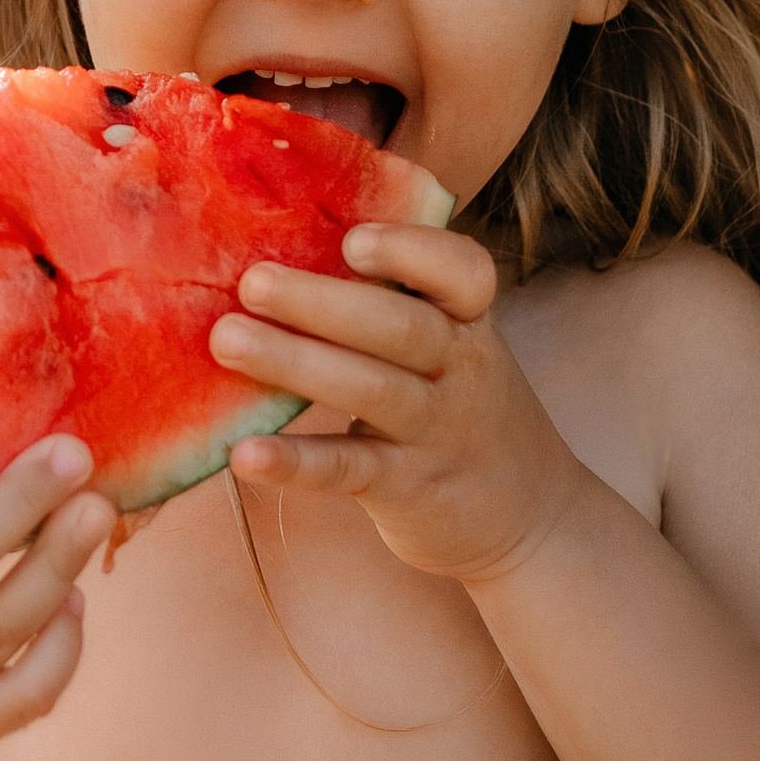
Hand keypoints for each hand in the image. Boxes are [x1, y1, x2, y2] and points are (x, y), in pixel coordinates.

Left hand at [211, 222, 585, 581]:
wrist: (532, 520)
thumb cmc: (459, 404)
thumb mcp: (452, 346)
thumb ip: (392, 299)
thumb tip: (282, 239)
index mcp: (467, 320)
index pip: (464, 273)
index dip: (410, 250)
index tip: (351, 240)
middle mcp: (460, 370)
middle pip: (401, 327)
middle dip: (322, 302)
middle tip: (252, 282)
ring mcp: (437, 431)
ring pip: (372, 390)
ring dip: (297, 363)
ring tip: (227, 340)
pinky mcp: (409, 489)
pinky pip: (351, 470)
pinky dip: (297, 462)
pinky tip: (246, 454)